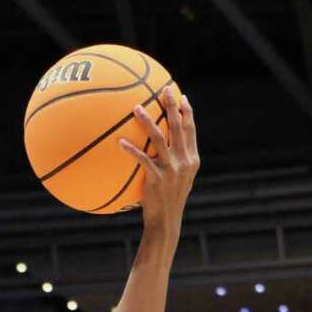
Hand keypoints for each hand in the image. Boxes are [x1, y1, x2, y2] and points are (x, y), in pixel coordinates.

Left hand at [120, 84, 198, 240]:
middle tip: (164, 88)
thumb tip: (161, 147)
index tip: (181, 95)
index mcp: (192, 159)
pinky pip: (143, 159)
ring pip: (160, 138)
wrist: (166, 223)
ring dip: (148, 121)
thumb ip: (174, 162)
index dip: (187, 111)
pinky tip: (120, 142)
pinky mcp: (157, 179)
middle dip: (172, 105)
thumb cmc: (167, 201)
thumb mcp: (177, 181)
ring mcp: (172, 170)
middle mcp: (184, 161)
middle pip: (178, 127)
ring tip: (136, 107)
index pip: (191, 130)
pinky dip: (131, 150)